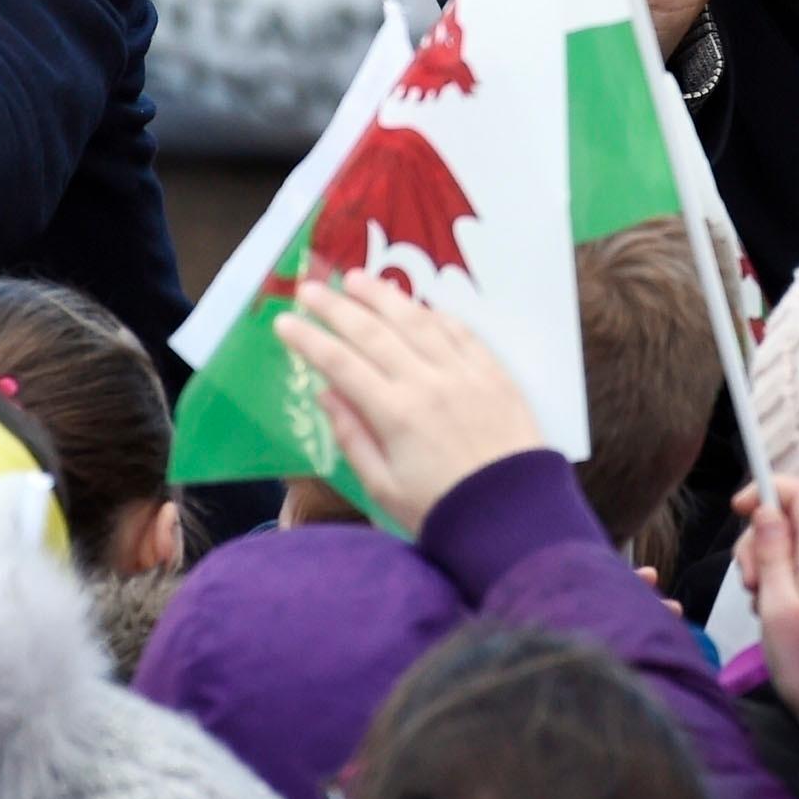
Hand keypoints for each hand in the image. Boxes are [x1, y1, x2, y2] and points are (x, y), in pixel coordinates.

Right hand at [272, 270, 544, 536]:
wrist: (515, 519)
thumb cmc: (442, 511)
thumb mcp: (384, 488)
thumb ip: (353, 437)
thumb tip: (326, 393)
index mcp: (395, 414)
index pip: (340, 364)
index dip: (309, 340)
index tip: (283, 322)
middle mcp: (427, 382)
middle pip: (373, 333)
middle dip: (336, 307)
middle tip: (309, 288)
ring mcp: (464, 373)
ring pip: (416, 321)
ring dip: (383, 296)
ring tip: (356, 278)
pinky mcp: (494, 374)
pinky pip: (460, 332)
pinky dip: (435, 314)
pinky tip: (418, 306)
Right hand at [733, 477, 798, 756]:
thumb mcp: (777, 609)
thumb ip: (772, 554)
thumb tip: (767, 508)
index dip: (769, 489)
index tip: (740, 509)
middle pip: (794, 516)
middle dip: (759, 536)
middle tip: (748, 580)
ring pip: (793, 543)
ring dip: (765, 563)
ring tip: (758, 602)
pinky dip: (779, 581)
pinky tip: (772, 611)